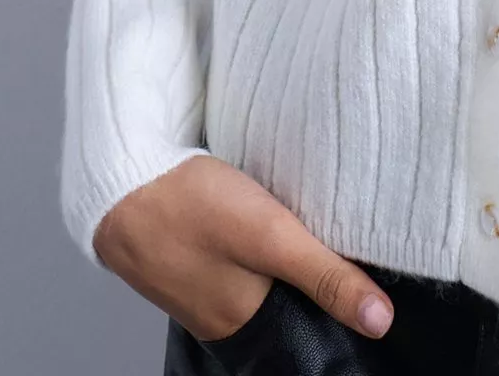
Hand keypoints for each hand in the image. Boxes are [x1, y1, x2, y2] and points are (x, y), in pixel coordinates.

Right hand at [91, 154, 395, 341]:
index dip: (333, 296)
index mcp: (242, 320)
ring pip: (258, 270)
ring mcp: (199, 280)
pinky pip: (233, 251)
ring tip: (308, 218)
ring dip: (278, 249)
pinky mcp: (187, 248)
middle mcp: (220, 311)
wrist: (118, 178)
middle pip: (282, 296)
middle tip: (341, 233)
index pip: (306, 320)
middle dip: (308, 271)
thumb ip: (325, 276)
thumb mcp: (270, 237)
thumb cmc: (191, 208)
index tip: (366, 269)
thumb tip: (381, 321)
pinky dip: (251, 234)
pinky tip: (261, 206)